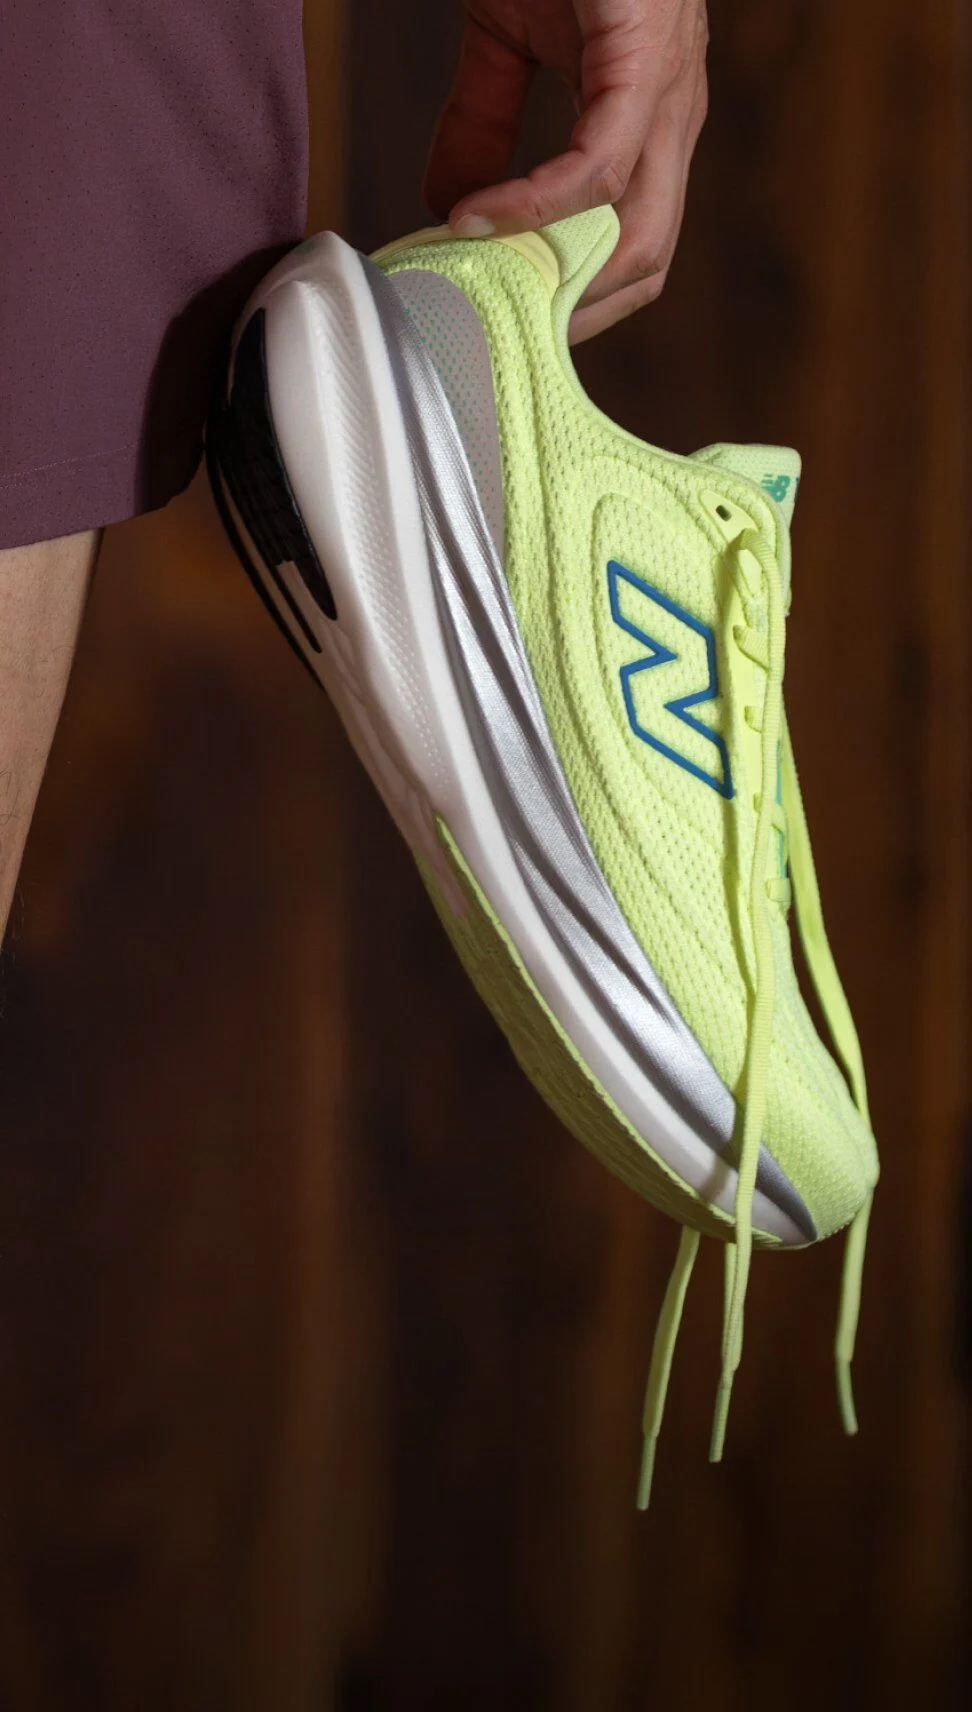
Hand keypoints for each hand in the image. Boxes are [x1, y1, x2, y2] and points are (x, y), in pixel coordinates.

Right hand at [425, 1, 707, 341]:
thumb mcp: (506, 41)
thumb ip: (483, 124)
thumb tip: (453, 210)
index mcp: (646, 121)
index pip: (632, 247)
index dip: (576, 299)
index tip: (507, 321)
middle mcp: (671, 117)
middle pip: (647, 261)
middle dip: (573, 314)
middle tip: (497, 331)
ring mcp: (667, 91)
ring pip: (637, 233)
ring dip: (556, 276)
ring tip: (481, 283)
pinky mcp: (643, 58)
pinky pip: (599, 165)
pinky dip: (535, 206)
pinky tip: (476, 220)